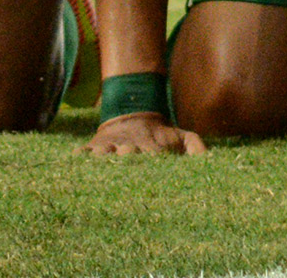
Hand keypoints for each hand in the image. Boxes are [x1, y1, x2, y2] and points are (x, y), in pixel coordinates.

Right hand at [81, 112, 205, 156]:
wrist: (134, 114)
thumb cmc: (161, 135)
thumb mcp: (182, 136)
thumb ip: (196, 147)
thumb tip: (210, 161)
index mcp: (151, 148)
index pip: (152, 158)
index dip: (153, 163)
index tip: (154, 170)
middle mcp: (130, 148)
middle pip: (127, 155)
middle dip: (127, 159)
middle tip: (127, 161)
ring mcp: (110, 147)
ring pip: (104, 153)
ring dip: (103, 158)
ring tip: (100, 165)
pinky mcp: (93, 147)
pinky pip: (82, 152)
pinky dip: (79, 156)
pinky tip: (76, 161)